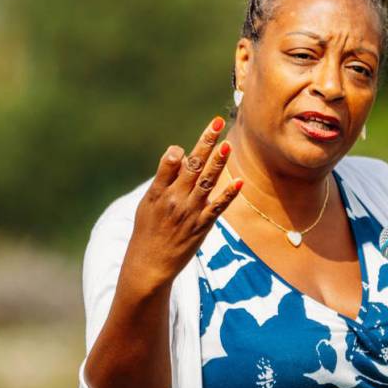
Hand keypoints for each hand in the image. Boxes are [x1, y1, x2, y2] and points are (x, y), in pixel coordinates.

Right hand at [123, 116, 241, 293]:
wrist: (149, 264)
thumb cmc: (148, 231)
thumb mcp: (148, 203)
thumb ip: (165, 180)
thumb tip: (182, 156)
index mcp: (158, 192)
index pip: (169, 164)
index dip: (177, 153)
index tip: (183, 146)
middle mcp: (174, 199)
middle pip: (192, 166)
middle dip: (204, 143)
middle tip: (215, 123)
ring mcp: (189, 212)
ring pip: (206, 182)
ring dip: (218, 163)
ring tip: (227, 145)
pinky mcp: (202, 226)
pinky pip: (218, 207)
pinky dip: (228, 194)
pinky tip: (240, 181)